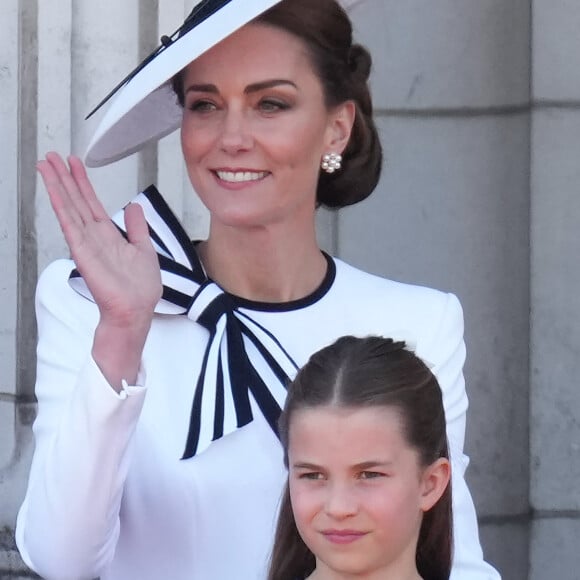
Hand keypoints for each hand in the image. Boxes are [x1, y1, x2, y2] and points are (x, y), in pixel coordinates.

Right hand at [37, 152, 161, 330]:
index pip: (91, 203)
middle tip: (51, 156)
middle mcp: (95, 236)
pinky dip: (61, 206)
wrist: (136, 310)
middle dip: (65, 177)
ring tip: (46, 164)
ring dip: (58, 185)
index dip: (82, 182)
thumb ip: (137, 227)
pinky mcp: (82, 251)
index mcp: (109, 235)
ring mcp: (86, 243)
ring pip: (69, 207)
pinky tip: (53, 190)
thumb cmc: (140, 288)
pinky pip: (69, 224)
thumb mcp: (144, 249)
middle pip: (76, 200)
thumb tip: (134, 207)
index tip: (74, 164)